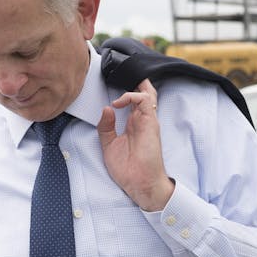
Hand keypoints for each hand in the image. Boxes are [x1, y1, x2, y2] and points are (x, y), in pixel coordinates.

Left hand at [98, 78, 175, 210]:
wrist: (139, 183)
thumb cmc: (128, 169)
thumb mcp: (109, 145)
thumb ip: (105, 127)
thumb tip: (106, 109)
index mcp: (134, 124)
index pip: (134, 100)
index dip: (126, 89)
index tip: (112, 82)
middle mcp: (142, 119)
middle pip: (144, 92)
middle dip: (134, 80)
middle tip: (120, 72)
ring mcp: (147, 120)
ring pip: (147, 92)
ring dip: (135, 83)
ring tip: (121, 80)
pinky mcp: (150, 122)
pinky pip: (145, 100)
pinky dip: (131, 96)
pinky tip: (118, 102)